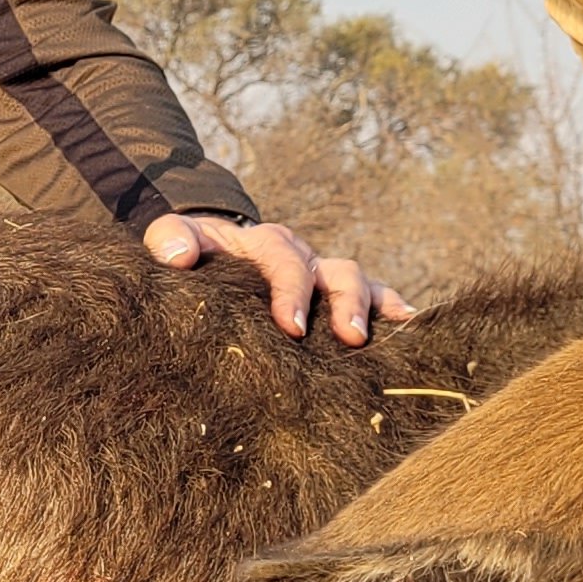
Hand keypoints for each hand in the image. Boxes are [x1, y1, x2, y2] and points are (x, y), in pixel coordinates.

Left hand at [143, 213, 417, 345]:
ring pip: (360, 283)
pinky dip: (395, 311)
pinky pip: (376, 297)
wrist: (213, 253)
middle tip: (348, 338)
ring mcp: (324, 276)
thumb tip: (178, 257)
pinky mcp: (337, 295)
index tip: (292, 328)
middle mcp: (303, 257)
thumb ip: (170, 239)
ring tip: (378, 343)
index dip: (291, 292)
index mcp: (265, 245)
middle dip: (344, 304)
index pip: (284, 262)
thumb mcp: (177, 239)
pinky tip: (412, 331)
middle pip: (336, 272)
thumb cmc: (196, 254)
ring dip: (373, 310)